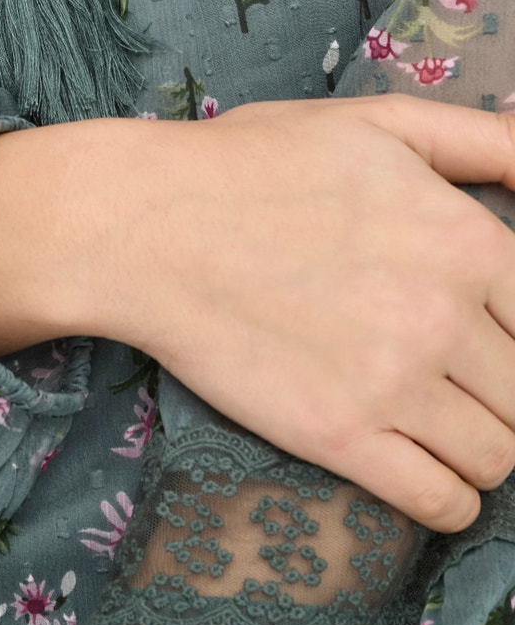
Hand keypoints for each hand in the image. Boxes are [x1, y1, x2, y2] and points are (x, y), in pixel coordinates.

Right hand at [0, 95, 514, 531]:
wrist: (147, 223)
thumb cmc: (253, 163)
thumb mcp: (373, 123)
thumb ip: (480, 140)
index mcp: (466, 240)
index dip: (510, 328)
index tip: (476, 331)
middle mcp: (444, 316)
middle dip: (499, 388)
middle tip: (449, 371)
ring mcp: (395, 382)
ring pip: (498, 456)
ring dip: (477, 444)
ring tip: (433, 417)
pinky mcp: (342, 437)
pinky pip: (444, 502)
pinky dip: (448, 496)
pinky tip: (419, 464)